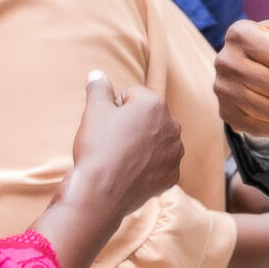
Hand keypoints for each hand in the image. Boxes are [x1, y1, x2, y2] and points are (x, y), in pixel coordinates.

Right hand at [69, 72, 183, 217]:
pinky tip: (129, 173)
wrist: (99, 193)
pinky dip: (146, 167)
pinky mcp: (172, 177)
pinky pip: (158, 165)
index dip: (113, 107)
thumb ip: (98, 88)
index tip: (105, 124)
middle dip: (131, 124)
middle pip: (147, 118)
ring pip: (155, 141)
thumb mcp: (93, 110)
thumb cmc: (97, 147)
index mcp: (155, 105)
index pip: (132, 96)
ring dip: (141, 145)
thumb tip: (97, 74)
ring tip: (120, 158)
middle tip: (111, 141)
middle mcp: (172, 127)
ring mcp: (175, 154)